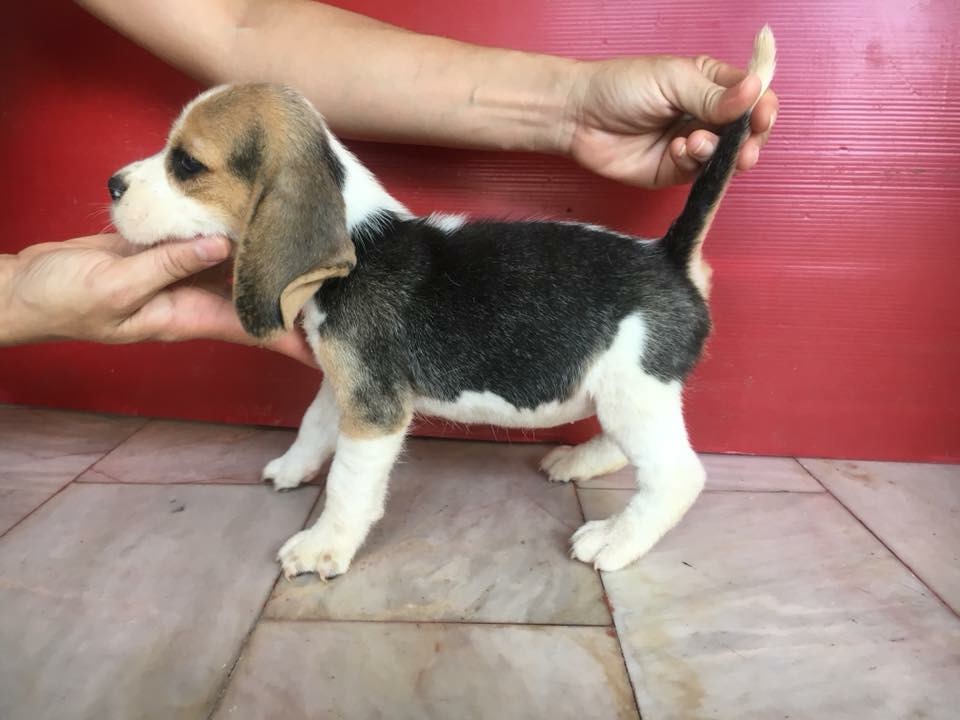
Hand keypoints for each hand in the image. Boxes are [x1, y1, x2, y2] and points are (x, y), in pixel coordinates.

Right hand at [2, 233, 315, 365]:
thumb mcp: (116, 286)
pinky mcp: (168, 250)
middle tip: (341, 278)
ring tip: (314, 246)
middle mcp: (197, 297)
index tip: (333, 341)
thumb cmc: (66, 301)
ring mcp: (184, 274)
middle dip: (295, 293)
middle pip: (259, 296)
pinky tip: (254, 213)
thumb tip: (219, 245)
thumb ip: (167, 265)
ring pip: (239, 265)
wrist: (29, 287)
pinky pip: (208, 242)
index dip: (295, 337)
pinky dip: (231, 230)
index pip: (256, 330)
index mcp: (190, 317)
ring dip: (270, 257)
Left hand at [566, 54, 777, 187]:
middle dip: (750, 140)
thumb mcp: (672, 80)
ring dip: (719, 153)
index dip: (763, 107)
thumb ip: (714, 94)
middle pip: (747, 132)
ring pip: (726, 157)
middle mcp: (706, 115)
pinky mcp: (674, 171)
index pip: (753, 96)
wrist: (579, 117)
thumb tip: (755, 91)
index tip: (762, 115)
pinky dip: (693, 163)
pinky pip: (699, 174)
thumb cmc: (620, 87)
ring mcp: (692, 145)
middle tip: (744, 146)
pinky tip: (677, 151)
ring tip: (697, 143)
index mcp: (711, 84)